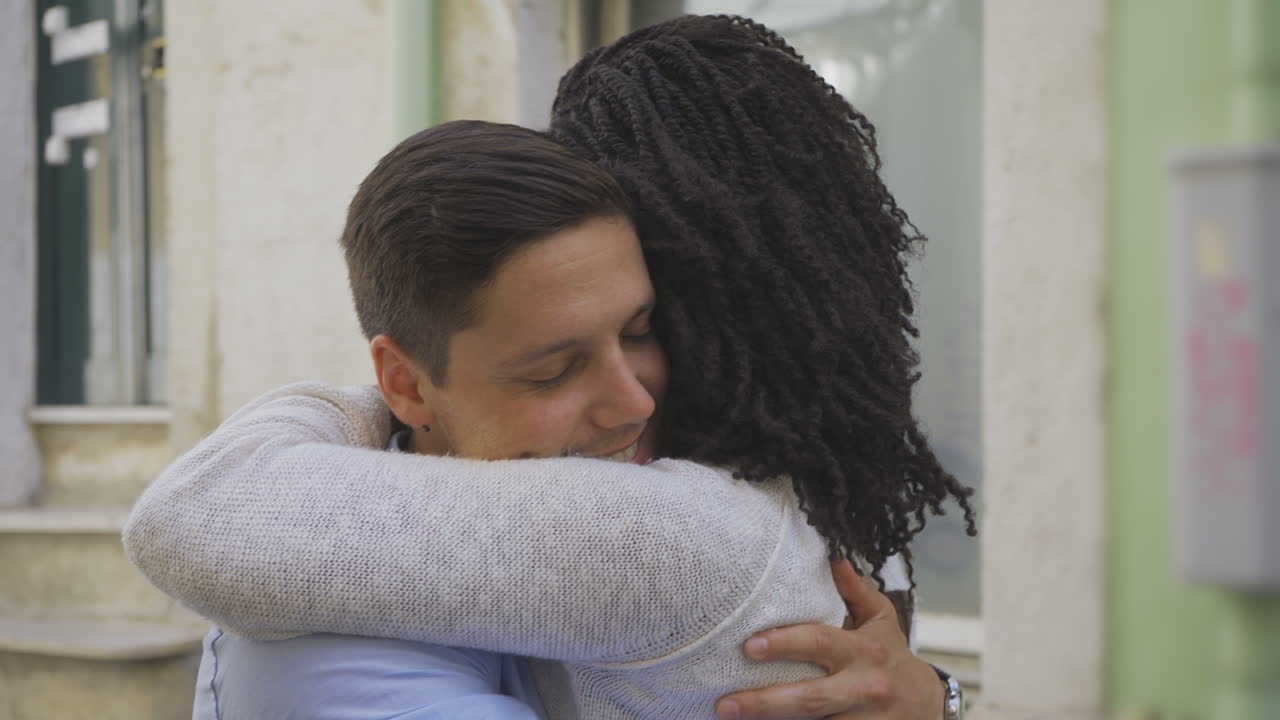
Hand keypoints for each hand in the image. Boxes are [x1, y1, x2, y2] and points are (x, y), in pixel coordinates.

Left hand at [715, 559, 942, 718]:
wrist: (931, 706)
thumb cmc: (893, 658)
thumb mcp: (881, 621)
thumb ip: (856, 591)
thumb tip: (833, 556)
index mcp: (864, 651)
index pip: (820, 643)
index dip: (784, 644)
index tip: (748, 646)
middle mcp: (864, 688)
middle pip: (810, 698)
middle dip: (766, 703)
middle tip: (726, 704)